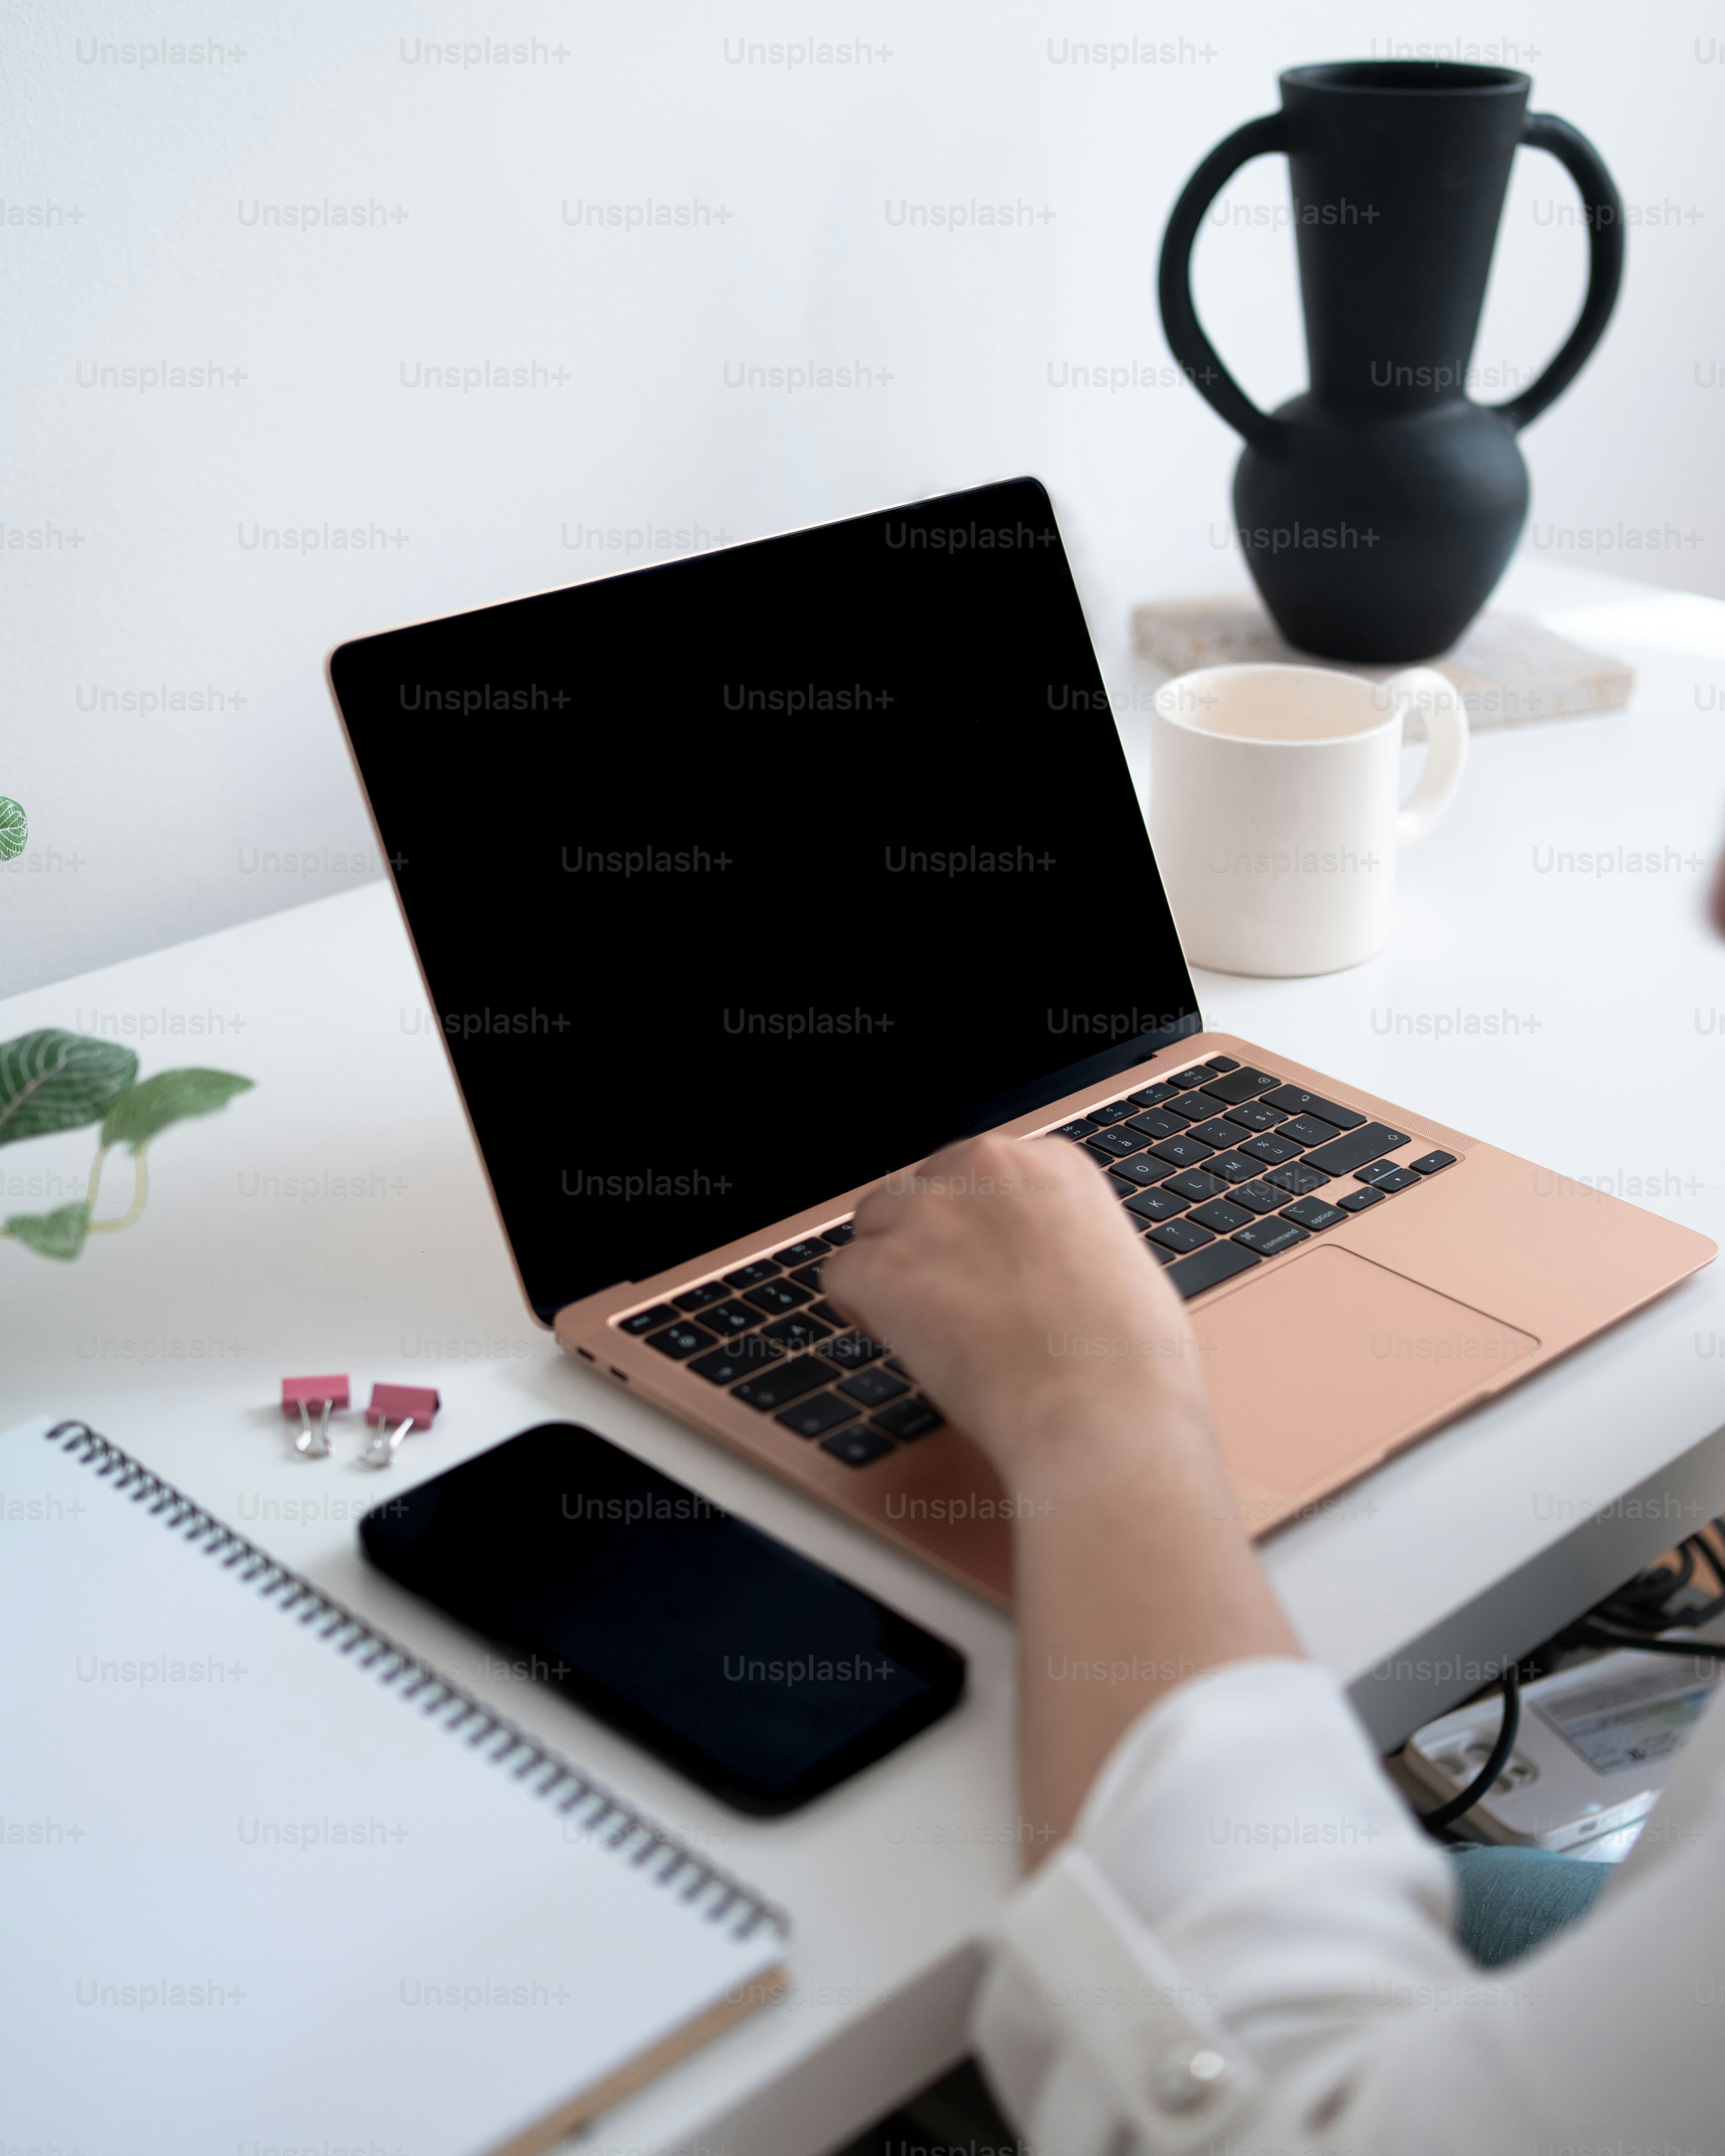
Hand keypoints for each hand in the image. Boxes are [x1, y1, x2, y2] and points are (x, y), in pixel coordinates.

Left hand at [822, 1133, 1216, 1489]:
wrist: (1102, 1414)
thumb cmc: (1128, 1364)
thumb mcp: (1116, 1262)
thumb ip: (1062, 1238)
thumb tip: (1032, 1258)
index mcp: (1050, 1164)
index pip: (977, 1175)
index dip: (971, 1229)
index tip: (980, 1270)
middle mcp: (987, 1169)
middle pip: (919, 1190)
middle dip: (925, 1242)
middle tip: (951, 1303)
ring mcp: (932, 1213)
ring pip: (873, 1224)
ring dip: (889, 1268)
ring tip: (925, 1325)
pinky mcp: (887, 1265)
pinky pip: (840, 1275)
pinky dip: (858, 1311)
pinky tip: (895, 1341)